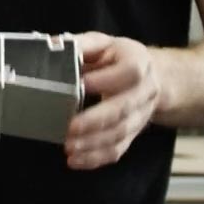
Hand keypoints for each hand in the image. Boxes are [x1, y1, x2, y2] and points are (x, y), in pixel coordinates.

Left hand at [64, 32, 162, 169]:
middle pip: (124, 109)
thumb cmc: (118, 58)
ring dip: (93, 143)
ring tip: (69, 146)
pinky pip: (118, 150)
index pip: (129, 72)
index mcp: (137, 62)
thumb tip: (51, 46)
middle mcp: (144, 91)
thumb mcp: (103, 43)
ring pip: (120, 133)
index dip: (106, 80)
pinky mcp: (133, 134)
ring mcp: (141, 115)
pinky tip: (75, 160)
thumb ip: (81, 45)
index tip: (82, 84)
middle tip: (70, 128)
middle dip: (95, 121)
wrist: (151, 77)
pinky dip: (96, 158)